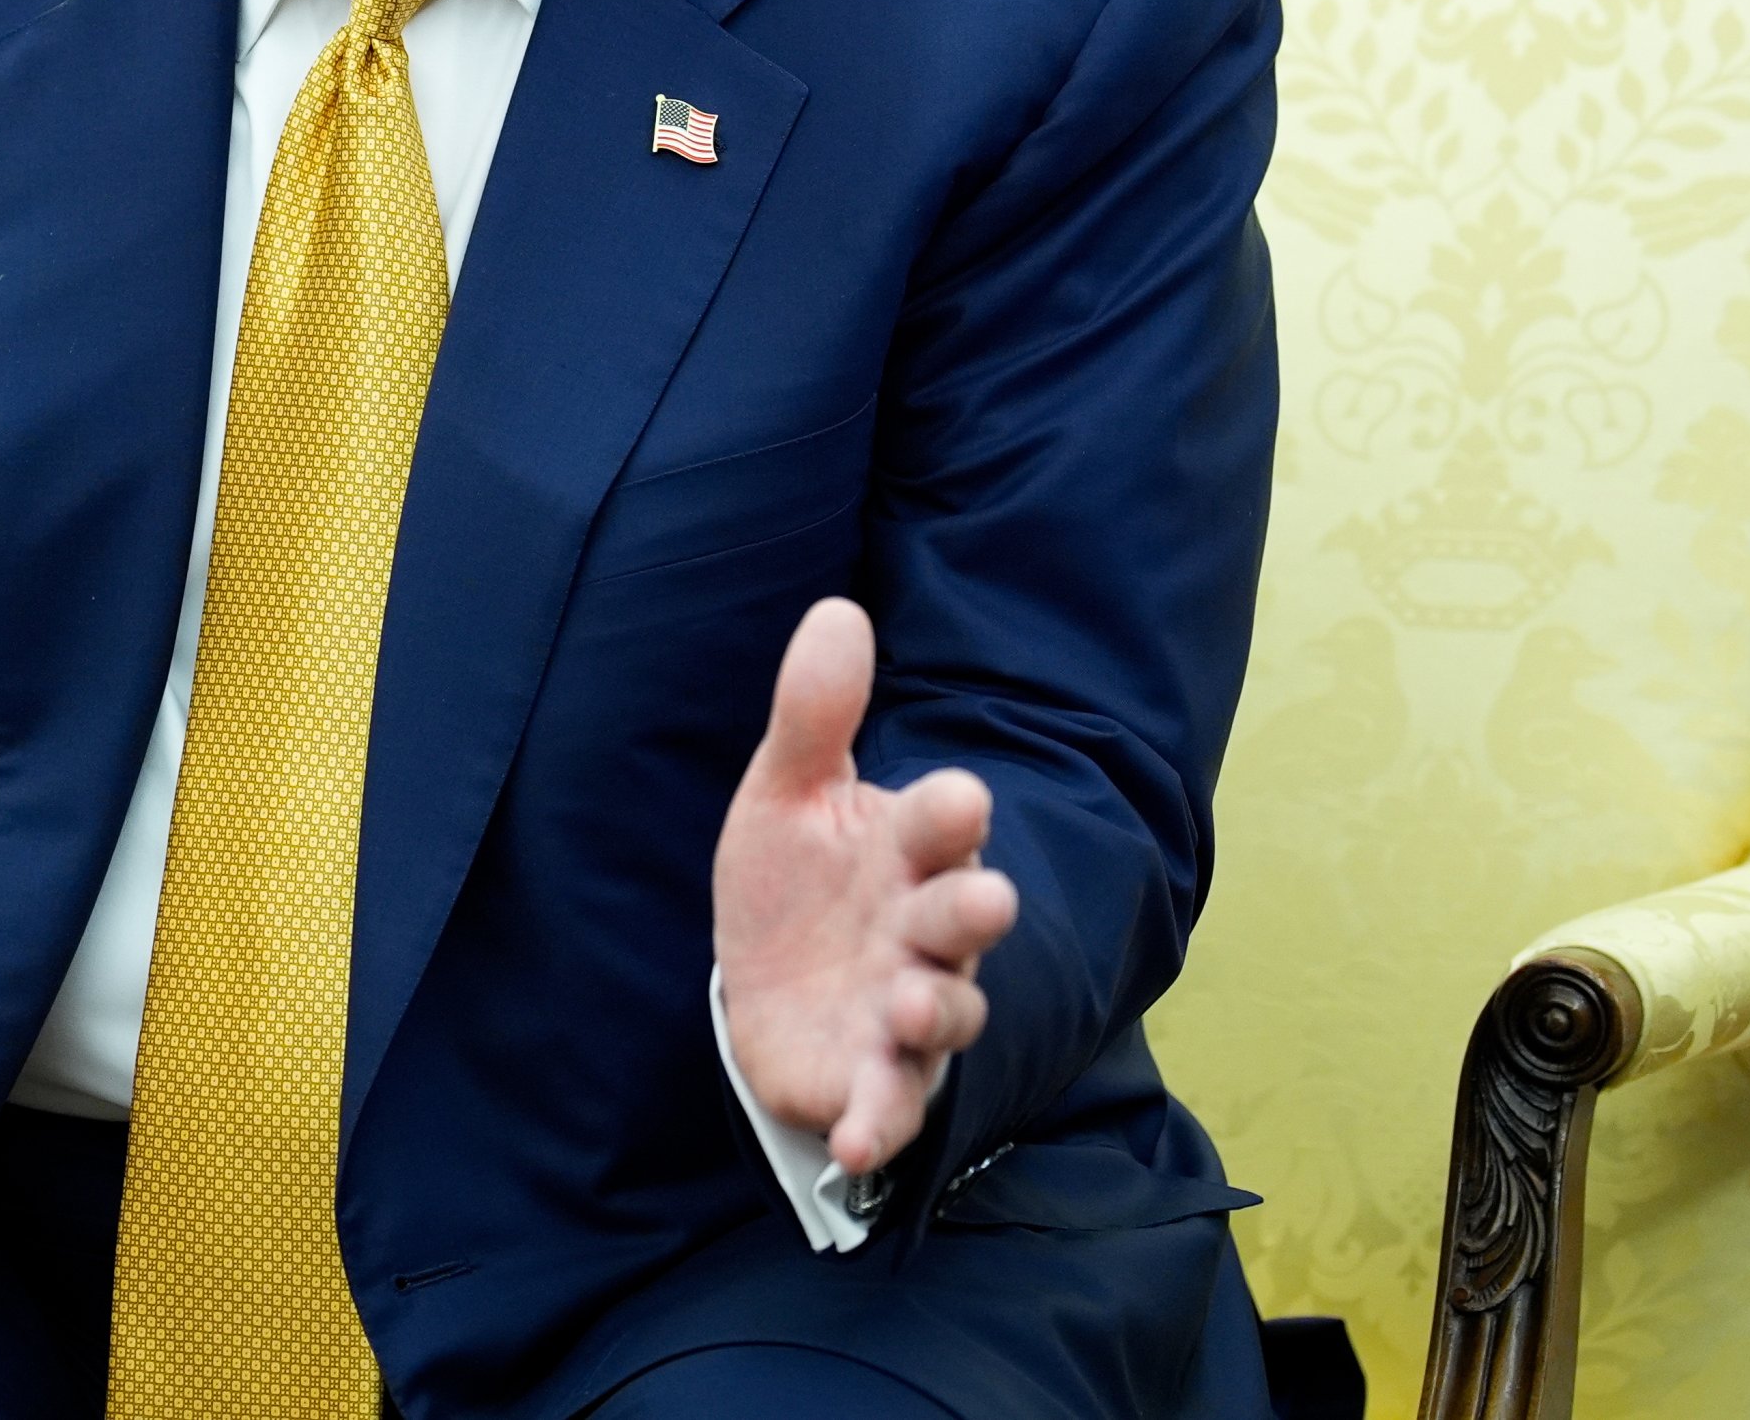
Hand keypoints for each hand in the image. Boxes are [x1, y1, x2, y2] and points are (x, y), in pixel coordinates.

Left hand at [712, 597, 1017, 1177]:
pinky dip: (877, 1123)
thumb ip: (814, 716)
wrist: (765, 984)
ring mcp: (904, 1011)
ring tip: (913, 1002)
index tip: (956, 797)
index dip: (950, 815)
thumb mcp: (787, 795)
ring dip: (937, 1009)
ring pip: (945, 1011)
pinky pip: (888, 1105)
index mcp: (907, 853)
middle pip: (961, 919)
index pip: (940, 826)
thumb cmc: (795, 881)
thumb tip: (837, 609)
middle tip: (984, 899)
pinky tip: (854, 1140)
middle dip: (971, 910)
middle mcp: (922, 932)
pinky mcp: (871, 1080)